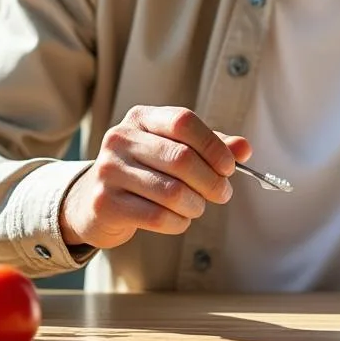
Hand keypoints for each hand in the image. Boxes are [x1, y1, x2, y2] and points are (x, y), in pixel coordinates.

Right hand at [58, 106, 251, 249]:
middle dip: (211, 181)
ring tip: (198, 207)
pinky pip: (157, 217)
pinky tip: (180, 220)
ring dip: (196, 205)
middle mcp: (120, 138)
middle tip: (223, 193)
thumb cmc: (145, 173)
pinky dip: (179, 222)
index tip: (229, 167)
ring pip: (172, 191)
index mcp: (141, 118)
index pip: (183, 121)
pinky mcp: (105, 203)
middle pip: (181, 158)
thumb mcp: (174, 151)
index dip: (213, 146)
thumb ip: (211, 147)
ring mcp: (109, 170)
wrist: (95, 203)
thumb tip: (244, 148)